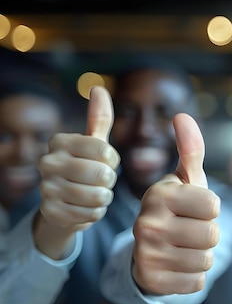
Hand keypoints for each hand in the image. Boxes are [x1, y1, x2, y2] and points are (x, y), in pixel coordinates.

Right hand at [38, 86, 119, 231]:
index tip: (104, 162)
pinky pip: (92, 214)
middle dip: (109, 181)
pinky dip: (95, 213)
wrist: (61, 203)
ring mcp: (46, 188)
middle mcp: (47, 162)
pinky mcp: (51, 212)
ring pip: (99, 196)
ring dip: (104, 198)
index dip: (112, 160)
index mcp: (59, 142)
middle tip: (99, 181)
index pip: (105, 151)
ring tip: (94, 194)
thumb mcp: (93, 143)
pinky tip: (85, 207)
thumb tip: (98, 88)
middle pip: (103, 174)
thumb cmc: (83, 166)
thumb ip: (99, 118)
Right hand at [132, 114, 219, 294]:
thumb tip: (182, 115)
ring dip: (202, 255)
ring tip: (184, 246)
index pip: (214, 206)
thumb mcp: (184, 179)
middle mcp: (148, 224)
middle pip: (212, 235)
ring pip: (206, 260)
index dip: (210, 209)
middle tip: (189, 229)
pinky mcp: (152, 281)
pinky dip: (194, 276)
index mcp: (159, 195)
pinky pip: (198, 282)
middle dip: (208, 233)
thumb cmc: (176, 208)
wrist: (147, 248)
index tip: (194, 208)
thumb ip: (190, 149)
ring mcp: (147, 254)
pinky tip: (178, 265)